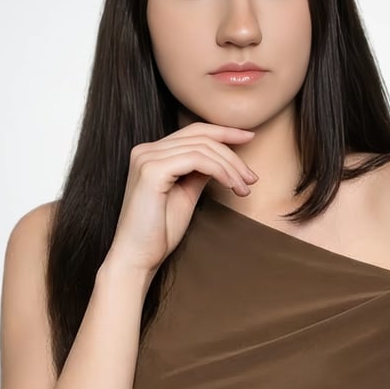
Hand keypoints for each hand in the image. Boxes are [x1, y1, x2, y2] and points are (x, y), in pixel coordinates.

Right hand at [105, 122, 257, 276]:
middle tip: (252, 178)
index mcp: (150, 153)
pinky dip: (220, 171)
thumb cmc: (159, 231)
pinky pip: (197, 160)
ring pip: (202, 148)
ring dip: (231, 167)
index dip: (223, 131)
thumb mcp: (185, 194)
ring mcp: (147, 158)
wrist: (137, 256)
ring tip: (245, 188)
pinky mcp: (152, 170)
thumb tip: (222, 159)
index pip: (193, 131)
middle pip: (201, 137)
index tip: (249, 138)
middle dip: (232, 155)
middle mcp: (145, 150)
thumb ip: (198, 172)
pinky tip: (232, 185)